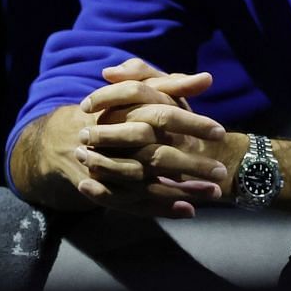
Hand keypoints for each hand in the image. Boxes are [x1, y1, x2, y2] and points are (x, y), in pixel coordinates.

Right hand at [65, 58, 229, 216]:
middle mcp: (117, 141)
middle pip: (157, 155)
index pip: (163, 116)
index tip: (221, 132)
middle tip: (222, 172)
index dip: (192, 124)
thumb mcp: (141, 92)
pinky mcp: (107, 189)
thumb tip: (207, 79)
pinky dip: (163, 208)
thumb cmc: (117, 111)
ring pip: (149, 183)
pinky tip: (190, 211)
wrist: (69, 136)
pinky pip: (137, 204)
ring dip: (183, 191)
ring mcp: (110, 168)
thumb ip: (172, 84)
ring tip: (215, 193)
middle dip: (192, 165)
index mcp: (127, 112)